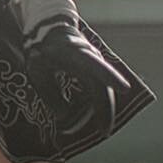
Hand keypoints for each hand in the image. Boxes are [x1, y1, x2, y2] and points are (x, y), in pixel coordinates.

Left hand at [25, 19, 131, 140]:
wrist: (51, 30)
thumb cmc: (42, 50)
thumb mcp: (37, 71)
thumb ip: (49, 93)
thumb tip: (64, 116)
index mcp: (75, 54)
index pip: (95, 65)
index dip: (110, 77)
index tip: (125, 89)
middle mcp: (91, 58)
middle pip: (103, 86)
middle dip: (106, 109)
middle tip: (104, 132)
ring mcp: (95, 63)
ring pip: (103, 89)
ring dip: (104, 109)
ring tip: (102, 129)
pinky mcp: (95, 70)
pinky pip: (100, 88)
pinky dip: (98, 103)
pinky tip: (97, 119)